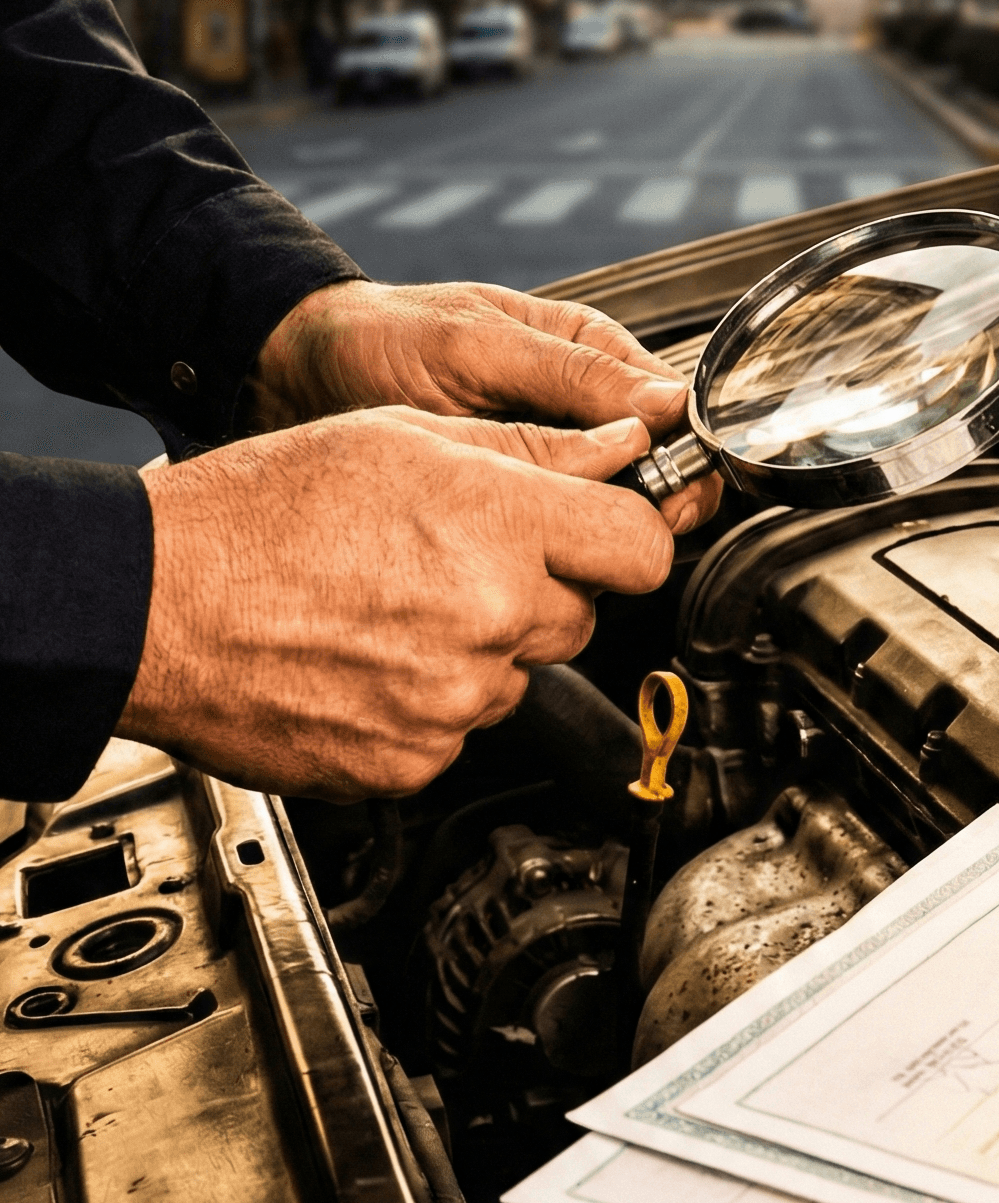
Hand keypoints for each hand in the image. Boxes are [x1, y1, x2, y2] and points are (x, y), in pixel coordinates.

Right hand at [119, 409, 673, 797]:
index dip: (627, 536)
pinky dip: (423, 705)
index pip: (643, 548)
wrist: (151, 606)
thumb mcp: (397, 438)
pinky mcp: (411, 764)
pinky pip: (456, 733)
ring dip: (477, 648)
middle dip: (536, 590)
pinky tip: (363, 659)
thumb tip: (618, 451)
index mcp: (498, 527)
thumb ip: (528, 451)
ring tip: (387, 606)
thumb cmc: (256, 513)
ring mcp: (452, 705)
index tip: (604, 532)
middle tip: (451, 559)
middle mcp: (489, 621)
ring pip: (514, 677)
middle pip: (579, 617)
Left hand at [250, 280, 718, 534]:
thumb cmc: (380, 339)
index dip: (682, 458)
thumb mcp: (476, 347)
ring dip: (599, 531)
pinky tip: (536, 558)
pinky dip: (555, 547)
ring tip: (570, 547)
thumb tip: (666, 404)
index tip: (665, 497)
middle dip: (649, 505)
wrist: (298, 373)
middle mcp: (580, 406)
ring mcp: (547, 456)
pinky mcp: (511, 499)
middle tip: (617, 530)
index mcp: (589, 352)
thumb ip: (570, 374)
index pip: (673, 411)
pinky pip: (556, 529)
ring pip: (609, 509)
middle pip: (656, 470)